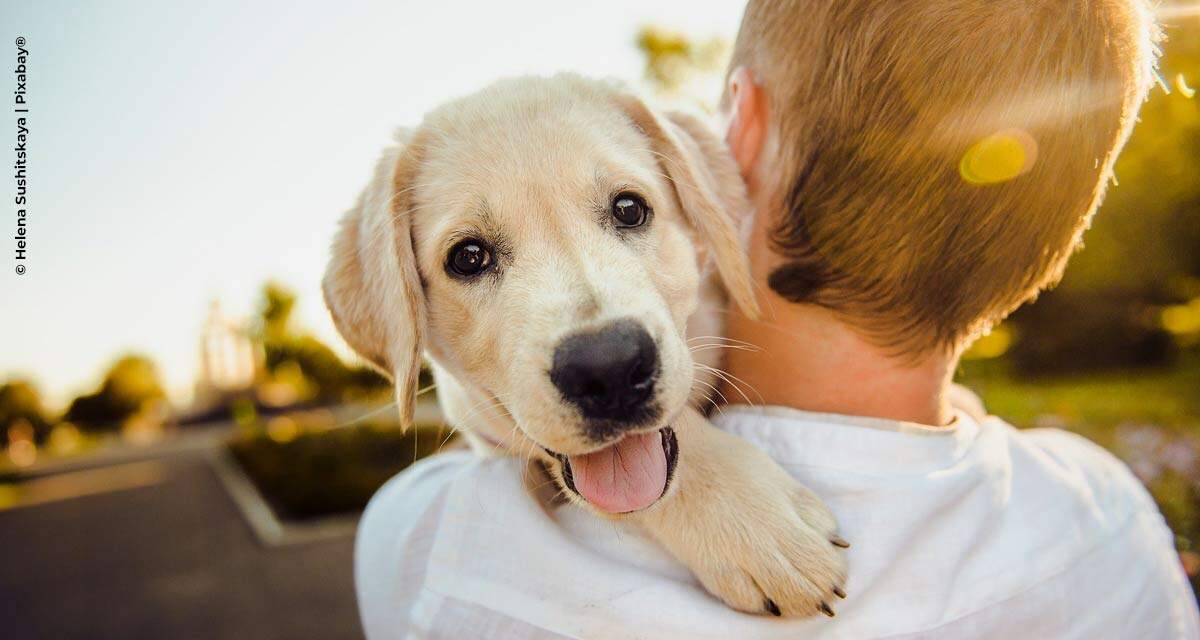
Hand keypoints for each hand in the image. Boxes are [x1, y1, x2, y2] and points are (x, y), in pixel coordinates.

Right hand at [637, 406, 848, 616]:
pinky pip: (743, 602)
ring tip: (794, 592)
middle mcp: (759, 548)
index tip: (833, 567)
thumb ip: (810, 511)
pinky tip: (763, 592)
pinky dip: (759, 601)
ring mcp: (732, 564)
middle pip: (804, 591)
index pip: (824, 564)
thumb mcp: (779, 478)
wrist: (669, 464)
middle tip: (819, 587)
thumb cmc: (726, 463)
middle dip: (818, 593)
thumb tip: (836, 543)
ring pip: (776, 604)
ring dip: (791, 602)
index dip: (834, 572)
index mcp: (781, 520)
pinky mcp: (709, 573)